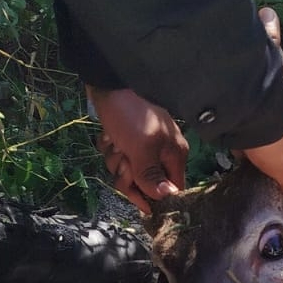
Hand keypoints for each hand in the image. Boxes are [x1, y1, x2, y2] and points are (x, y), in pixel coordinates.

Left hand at [88, 86, 188, 213]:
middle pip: (144, 184)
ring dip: (116, 159)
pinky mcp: (125, 138)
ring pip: (126, 170)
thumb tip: (169, 197)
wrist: (109, 81)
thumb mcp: (142, 148)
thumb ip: (152, 175)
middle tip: (124, 157)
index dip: (154, 198)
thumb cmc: (130, 114)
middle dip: (128, 174)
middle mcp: (161, 153)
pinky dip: (109, 147)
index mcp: (173, 156)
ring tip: (116, 141)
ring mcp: (141, 146)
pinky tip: (109, 134)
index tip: (139, 201)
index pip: (170, 191)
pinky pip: (116, 155)